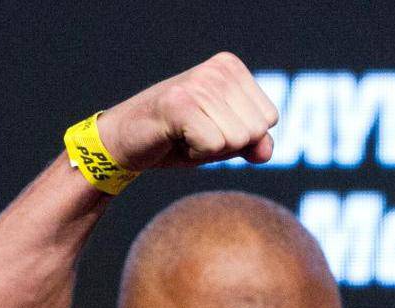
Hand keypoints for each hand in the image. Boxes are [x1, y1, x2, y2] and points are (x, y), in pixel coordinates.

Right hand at [94, 52, 278, 170]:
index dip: (241, 135)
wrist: (125, 140)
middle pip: (256, 130)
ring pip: (237, 139)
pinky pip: (214, 145)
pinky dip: (196, 152)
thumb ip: (254, 143)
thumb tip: (266, 150)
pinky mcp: (179, 103)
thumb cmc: (177, 138)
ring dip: (210, 148)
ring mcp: (197, 83)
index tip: (209, 126)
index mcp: (231, 68)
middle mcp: (216, 69)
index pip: (269, 118)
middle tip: (195, 132)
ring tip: (185, 134)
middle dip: (227, 144)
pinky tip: (175, 137)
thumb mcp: (225, 141)